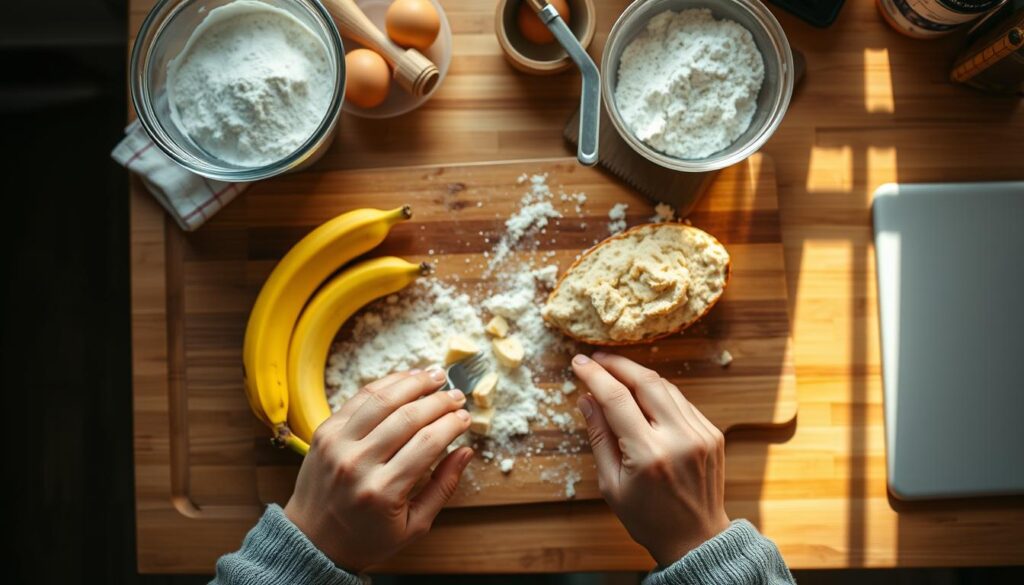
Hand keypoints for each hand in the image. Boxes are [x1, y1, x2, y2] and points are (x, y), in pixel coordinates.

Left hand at [284, 368, 473, 571]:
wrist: (312, 542)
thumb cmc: (367, 538)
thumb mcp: (414, 526)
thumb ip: (443, 487)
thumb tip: (466, 451)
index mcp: (382, 491)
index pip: (428, 443)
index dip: (452, 424)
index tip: (466, 417)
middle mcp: (357, 464)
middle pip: (408, 417)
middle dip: (439, 401)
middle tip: (457, 396)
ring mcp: (337, 445)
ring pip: (382, 400)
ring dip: (413, 383)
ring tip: (435, 376)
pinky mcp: (324, 432)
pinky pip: (359, 399)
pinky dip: (385, 384)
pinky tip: (405, 379)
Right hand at [572, 352, 729, 565]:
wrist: (696, 539)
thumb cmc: (647, 517)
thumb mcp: (611, 483)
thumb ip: (599, 437)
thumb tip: (586, 398)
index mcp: (649, 455)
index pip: (616, 399)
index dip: (595, 375)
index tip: (578, 362)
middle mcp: (679, 438)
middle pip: (646, 381)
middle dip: (618, 364)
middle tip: (597, 358)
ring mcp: (701, 434)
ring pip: (666, 386)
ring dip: (639, 375)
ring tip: (616, 372)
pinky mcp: (712, 433)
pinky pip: (682, 401)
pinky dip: (659, 392)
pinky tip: (643, 394)